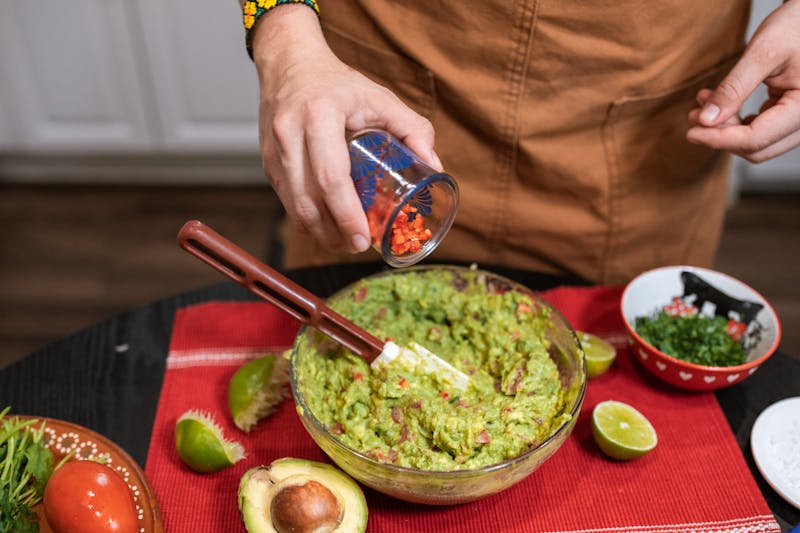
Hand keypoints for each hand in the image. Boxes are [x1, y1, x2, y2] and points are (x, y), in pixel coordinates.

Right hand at [251, 6, 440, 252]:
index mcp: (319, 115)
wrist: (289, 63)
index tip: (364, 236)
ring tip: (345, 241)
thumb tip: (434, 167)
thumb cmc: (337, 84)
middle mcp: (290, 133)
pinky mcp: (267, 162)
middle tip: (358, 246)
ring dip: (319, 232)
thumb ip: (414, 129)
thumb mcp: (380, 98)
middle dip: (334, 233)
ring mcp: (273, 150)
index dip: (347, 214)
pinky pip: (287, 200)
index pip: (331, 177)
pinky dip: (307, 219)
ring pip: (293, 207)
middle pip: (309, 200)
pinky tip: (327, 225)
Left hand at [686, 0, 799, 161]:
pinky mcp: (788, 114)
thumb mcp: (762, 54)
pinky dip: (735, 121)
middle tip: (694, 116)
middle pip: (756, 147)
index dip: (720, 139)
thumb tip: (706, 120)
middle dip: (721, 135)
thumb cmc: (794, 27)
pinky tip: (717, 104)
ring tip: (702, 103)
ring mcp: (798, 120)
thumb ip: (734, 88)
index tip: (691, 133)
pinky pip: (759, 129)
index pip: (756, 139)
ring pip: (756, 142)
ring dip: (725, 128)